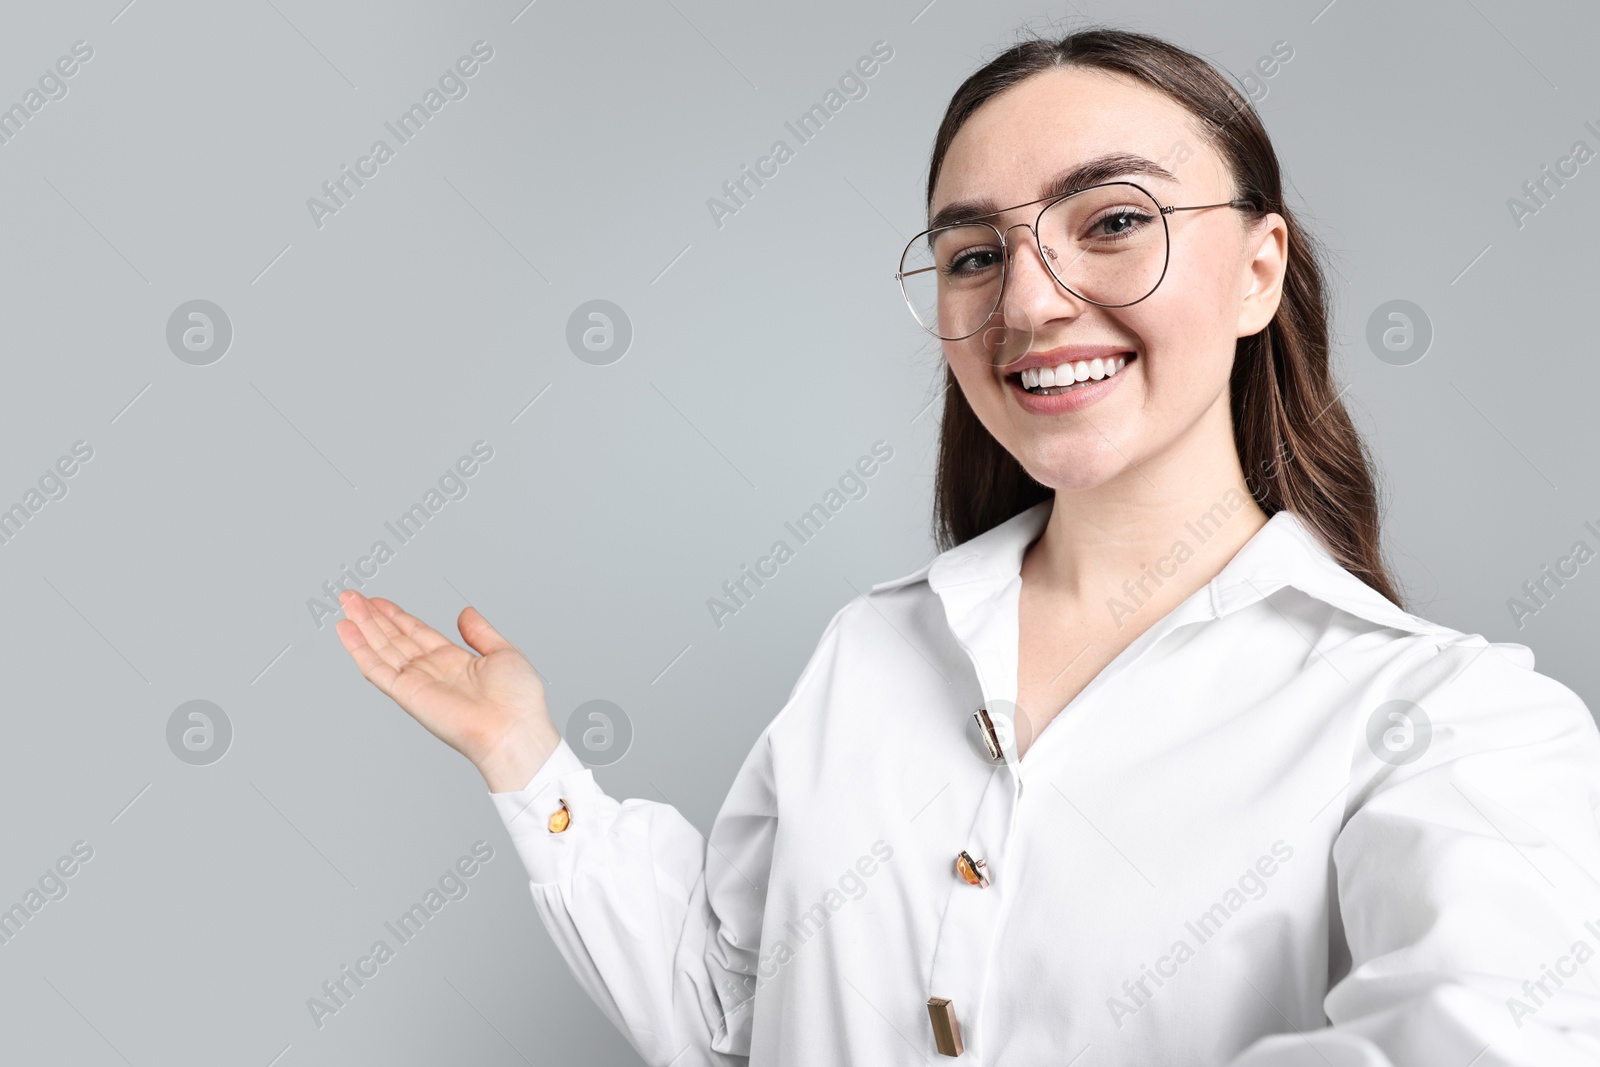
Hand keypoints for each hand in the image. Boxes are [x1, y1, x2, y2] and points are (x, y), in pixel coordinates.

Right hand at [334, 589, 561, 791]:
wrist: (513, 730)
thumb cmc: (518, 702)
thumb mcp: (504, 653)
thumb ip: (481, 632)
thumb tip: (466, 613)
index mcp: (454, 662)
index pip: (417, 633)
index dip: (397, 616)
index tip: (378, 602)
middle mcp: (432, 671)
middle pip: (394, 638)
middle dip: (372, 616)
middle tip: (351, 596)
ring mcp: (417, 682)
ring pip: (381, 648)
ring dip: (361, 625)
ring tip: (345, 602)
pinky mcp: (407, 694)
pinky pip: (377, 669)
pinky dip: (359, 649)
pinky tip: (346, 630)